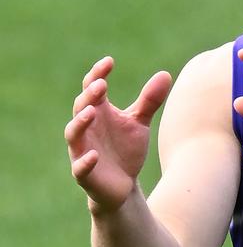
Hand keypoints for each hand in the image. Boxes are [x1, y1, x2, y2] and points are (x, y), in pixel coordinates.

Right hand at [65, 56, 172, 212]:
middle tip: (101, 84)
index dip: (97, 74)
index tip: (109, 62)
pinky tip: (94, 155)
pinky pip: (79, 167)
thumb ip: (149, 101)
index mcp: (97, 112)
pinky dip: (85, 161)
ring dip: (80, 122)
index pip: (92, 88)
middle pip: (81, 107)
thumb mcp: (139, 123)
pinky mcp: (84, 174)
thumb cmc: (126, 149)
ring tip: (91, 112)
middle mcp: (86, 128)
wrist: (124, 185)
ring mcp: (82, 150)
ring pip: (73, 133)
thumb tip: (165, 74)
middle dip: (89, 96)